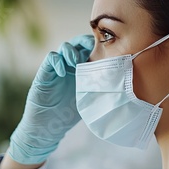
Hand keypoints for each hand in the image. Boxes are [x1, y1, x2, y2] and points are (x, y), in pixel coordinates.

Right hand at [8, 35, 93, 164]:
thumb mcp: (89, 99)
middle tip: (92, 48)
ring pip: (64, 47)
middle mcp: (70, 65)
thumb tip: (122, 84)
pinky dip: (58, 61)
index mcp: (82, 69)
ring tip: (76, 62)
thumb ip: (101, 89)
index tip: (106, 50)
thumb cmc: (69, 114)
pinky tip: (63, 72)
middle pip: (78, 43)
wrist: (48, 125)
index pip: (90, 49)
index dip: (98, 46)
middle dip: (86, 42)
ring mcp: (58, 67)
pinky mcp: (45, 72)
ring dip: (72, 51)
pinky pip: (51, 58)